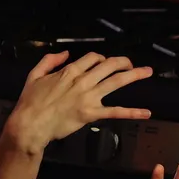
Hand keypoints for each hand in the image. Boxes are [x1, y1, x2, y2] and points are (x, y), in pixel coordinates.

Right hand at [3, 51, 152, 152]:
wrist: (30, 124)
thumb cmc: (30, 102)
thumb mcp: (34, 75)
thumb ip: (49, 60)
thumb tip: (65, 53)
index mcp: (70, 71)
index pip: (93, 58)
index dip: (101, 58)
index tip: (104, 62)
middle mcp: (82, 80)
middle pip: (109, 65)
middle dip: (124, 62)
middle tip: (131, 63)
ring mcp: (89, 97)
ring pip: (116, 81)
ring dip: (134, 75)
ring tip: (147, 72)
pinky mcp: (91, 113)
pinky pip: (115, 111)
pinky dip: (132, 112)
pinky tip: (145, 112)